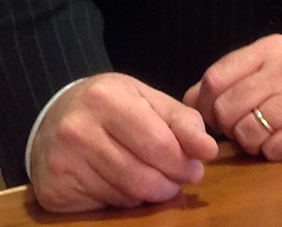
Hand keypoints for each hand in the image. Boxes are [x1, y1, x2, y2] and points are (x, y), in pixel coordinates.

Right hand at [30, 72, 217, 211]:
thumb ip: (180, 120)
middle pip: (143, 175)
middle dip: (172, 181)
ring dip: (153, 192)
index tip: (198, 165)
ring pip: (127, 194)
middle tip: (181, 177)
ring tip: (159, 179)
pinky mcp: (55, 191)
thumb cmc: (109, 105)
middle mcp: (80, 130)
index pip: (158, 143)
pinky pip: (108, 205)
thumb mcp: (145, 98)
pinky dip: (127, 199)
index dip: (184, 160)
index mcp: (107, 99)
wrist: (52, 118)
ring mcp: (64, 162)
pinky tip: (127, 182)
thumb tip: (208, 149)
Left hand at [183, 34, 281, 160]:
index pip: (216, 77)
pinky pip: (270, 150)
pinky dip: (271, 151)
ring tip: (266, 131)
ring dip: (250, 141)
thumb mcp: (272, 67)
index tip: (207, 115)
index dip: (202, 102)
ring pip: (246, 132)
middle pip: (226, 107)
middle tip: (242, 125)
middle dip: (227, 125)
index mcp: (273, 47)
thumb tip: (188, 100)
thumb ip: (233, 77)